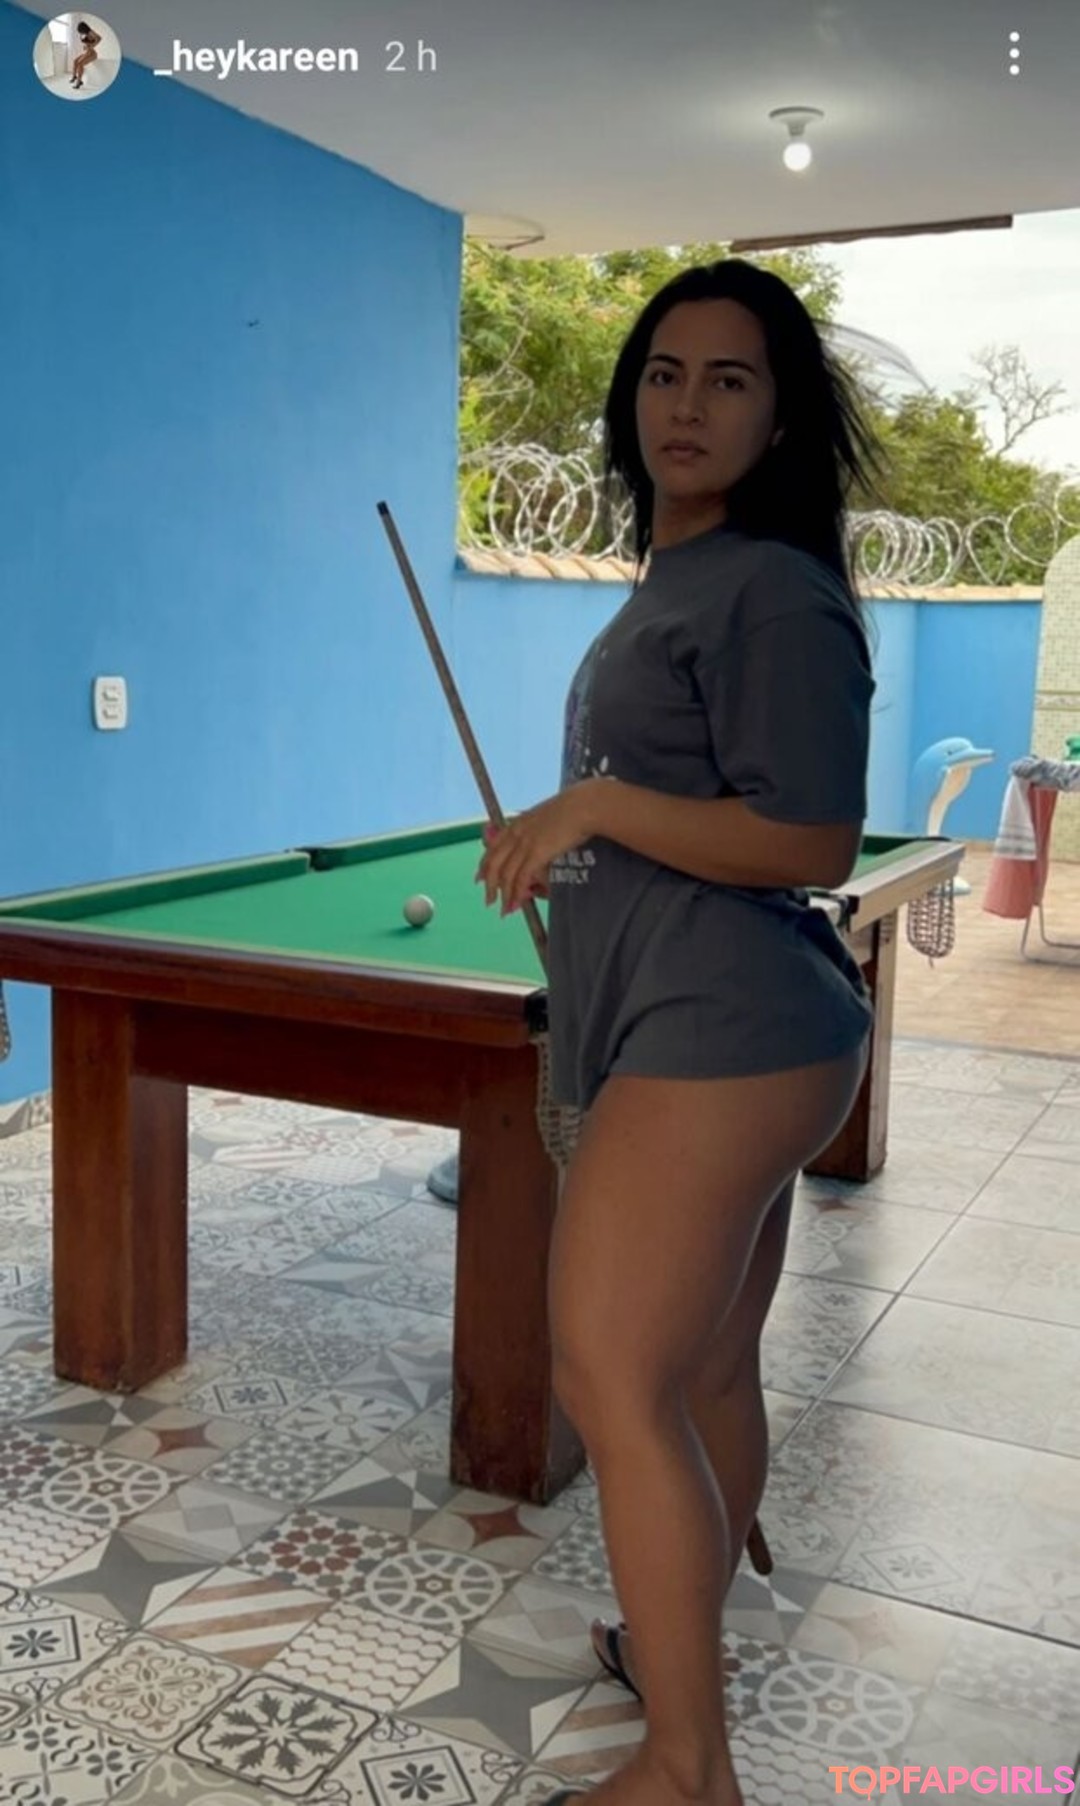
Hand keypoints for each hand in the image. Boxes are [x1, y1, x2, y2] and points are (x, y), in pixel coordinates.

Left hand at [476, 782, 598, 915]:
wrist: (583, 806)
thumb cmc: (574, 809)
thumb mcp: (548, 817)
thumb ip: (540, 830)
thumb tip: (542, 846)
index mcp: (518, 823)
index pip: (493, 847)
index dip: (484, 864)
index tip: (479, 878)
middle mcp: (516, 833)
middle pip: (494, 863)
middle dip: (489, 885)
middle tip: (489, 900)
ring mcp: (525, 843)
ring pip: (505, 874)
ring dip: (503, 894)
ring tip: (504, 909)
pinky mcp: (536, 853)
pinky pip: (520, 878)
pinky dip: (517, 893)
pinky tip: (517, 902)